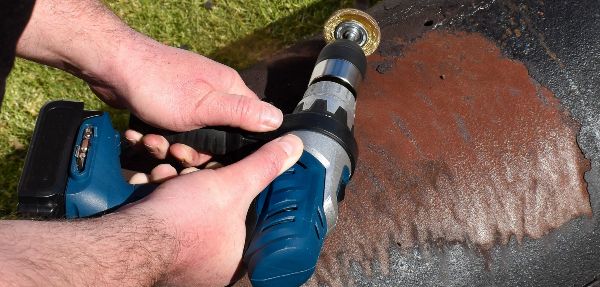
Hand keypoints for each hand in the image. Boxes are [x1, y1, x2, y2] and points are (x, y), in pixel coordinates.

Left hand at [94, 35, 282, 167]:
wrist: (113, 67)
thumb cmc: (159, 84)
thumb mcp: (204, 105)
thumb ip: (241, 113)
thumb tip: (278, 120)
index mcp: (229, 90)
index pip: (251, 124)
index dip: (235, 147)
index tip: (214, 158)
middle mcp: (213, 94)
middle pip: (218, 138)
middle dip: (194, 151)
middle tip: (176, 152)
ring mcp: (190, 100)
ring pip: (191, 139)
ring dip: (170, 146)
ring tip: (153, 142)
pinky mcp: (170, 107)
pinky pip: (172, 133)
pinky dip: (157, 138)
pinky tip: (144, 136)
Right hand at [122, 134, 302, 285]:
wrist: (127, 237)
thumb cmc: (185, 220)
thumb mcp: (233, 185)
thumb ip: (263, 166)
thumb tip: (294, 147)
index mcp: (237, 259)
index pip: (251, 219)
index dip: (244, 192)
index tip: (234, 173)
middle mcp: (210, 265)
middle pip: (217, 211)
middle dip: (204, 182)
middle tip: (195, 168)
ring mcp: (181, 259)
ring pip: (187, 210)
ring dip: (177, 183)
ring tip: (169, 172)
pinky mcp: (154, 248)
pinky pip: (164, 216)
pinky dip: (159, 195)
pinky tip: (153, 182)